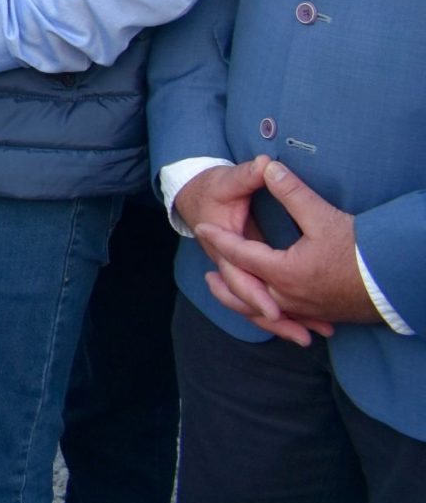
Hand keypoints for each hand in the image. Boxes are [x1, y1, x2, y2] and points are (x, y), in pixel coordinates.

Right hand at [174, 159, 314, 343]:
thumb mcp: (227, 180)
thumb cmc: (211, 189)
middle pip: (247, 300)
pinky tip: (302, 327)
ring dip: (280, 324)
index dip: (255, 293)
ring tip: (308, 338)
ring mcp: (235, 272)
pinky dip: (278, 317)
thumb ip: (248, 174)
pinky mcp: (246, 275)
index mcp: (222, 246)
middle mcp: (227, 264)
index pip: (238, 275)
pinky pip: (259, 301)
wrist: (193, 196)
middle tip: (304, 336)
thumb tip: (266, 165)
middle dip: (276, 320)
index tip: (276, 309)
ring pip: (252, 306)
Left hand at [196, 159, 380, 339]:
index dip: (219, 239)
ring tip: (225, 291)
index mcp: (284, 272)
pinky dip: (266, 315)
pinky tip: (266, 309)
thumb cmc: (361, 251)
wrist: (396, 281)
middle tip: (205, 272)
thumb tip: (267, 166)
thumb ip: (291, 192)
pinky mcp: (320, 315)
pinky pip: (284, 319)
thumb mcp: (323, 217)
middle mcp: (288, 296)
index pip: (240, 254)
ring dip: (240, 301)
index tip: (202, 228)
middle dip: (223, 281)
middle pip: (243, 291)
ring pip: (261, 311)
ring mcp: (304, 310)